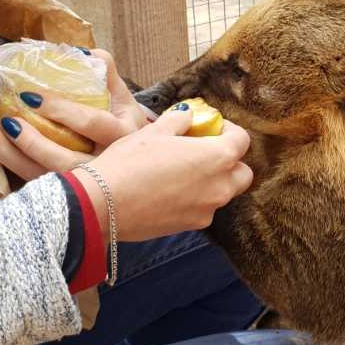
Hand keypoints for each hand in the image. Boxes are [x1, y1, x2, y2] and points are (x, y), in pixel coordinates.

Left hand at [0, 47, 147, 181]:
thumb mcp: (122, 96)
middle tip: (6, 121)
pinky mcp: (72, 192)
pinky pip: (39, 184)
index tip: (30, 96)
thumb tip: (75, 52)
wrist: (139, 161)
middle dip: (32, 143)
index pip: (90, 123)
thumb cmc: (123, 121)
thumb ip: (104, 70)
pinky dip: (15, 167)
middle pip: (66, 159)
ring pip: (49, 177)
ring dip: (16, 157)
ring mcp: (90, 184)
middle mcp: (108, 165)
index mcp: (122, 134)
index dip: (60, 110)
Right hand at [73, 105, 253, 241]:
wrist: (103, 203)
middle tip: (204, 150)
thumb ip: (179, 121)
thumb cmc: (129, 162)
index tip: (212, 126)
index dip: (229, 130)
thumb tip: (187, 117)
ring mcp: (206, 210)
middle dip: (230, 161)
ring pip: (223, 193)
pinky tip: (169, 190)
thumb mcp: (154, 132)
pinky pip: (203, 209)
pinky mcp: (190, 226)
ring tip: (183, 170)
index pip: (242, 141)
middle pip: (242, 173)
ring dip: (212, 181)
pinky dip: (195, 199)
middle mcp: (219, 187)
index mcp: (217, 158)